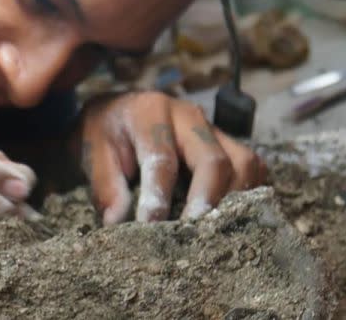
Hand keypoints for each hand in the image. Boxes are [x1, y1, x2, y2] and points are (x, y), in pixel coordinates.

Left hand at [74, 92, 267, 224]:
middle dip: (206, 201)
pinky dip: (248, 193)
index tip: (150, 228)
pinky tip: (230, 217)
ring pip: (244, 163)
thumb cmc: (107, 133)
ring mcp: (214, 128)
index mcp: (151, 111)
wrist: (121, 111)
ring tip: (214, 230)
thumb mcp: (92, 151)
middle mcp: (189, 116)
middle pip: (213, 160)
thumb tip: (118, 221)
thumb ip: (105, 184)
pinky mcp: (229, 143)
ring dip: (234, 199)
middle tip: (192, 234)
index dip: (158, 197)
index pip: (162, 159)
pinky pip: (253, 167)